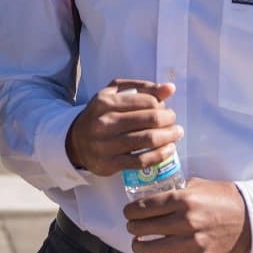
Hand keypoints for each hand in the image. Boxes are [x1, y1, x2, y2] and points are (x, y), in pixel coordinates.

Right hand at [65, 79, 181, 176]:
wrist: (75, 142)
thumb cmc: (100, 115)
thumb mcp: (115, 94)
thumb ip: (142, 88)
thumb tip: (170, 88)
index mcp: (106, 102)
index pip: (146, 101)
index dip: (162, 105)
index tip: (166, 109)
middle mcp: (105, 122)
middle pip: (149, 120)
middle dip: (168, 120)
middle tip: (174, 122)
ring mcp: (107, 145)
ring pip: (147, 140)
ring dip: (168, 137)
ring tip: (176, 134)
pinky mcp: (110, 164)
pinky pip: (141, 161)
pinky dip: (160, 155)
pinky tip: (168, 150)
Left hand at [123, 178, 251, 252]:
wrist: (249, 219)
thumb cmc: (224, 199)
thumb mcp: (198, 185)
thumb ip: (176, 189)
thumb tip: (155, 193)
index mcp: (183, 199)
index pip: (145, 206)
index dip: (130, 210)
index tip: (128, 212)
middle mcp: (184, 221)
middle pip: (143, 227)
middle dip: (132, 226)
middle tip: (131, 226)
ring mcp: (190, 242)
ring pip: (150, 249)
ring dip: (137, 246)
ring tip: (137, 243)